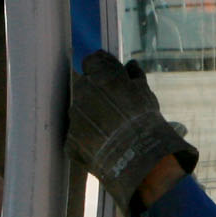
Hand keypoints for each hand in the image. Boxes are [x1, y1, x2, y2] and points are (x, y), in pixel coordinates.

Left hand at [68, 50, 198, 212]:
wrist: (137, 155)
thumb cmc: (145, 120)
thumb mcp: (145, 92)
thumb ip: (134, 76)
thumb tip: (131, 66)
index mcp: (100, 75)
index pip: (92, 61)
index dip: (101, 68)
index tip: (109, 76)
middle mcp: (82, 92)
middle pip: (84, 87)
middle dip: (96, 94)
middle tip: (113, 107)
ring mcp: (74, 116)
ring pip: (80, 112)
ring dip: (92, 117)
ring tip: (112, 131)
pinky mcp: (70, 139)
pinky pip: (78, 135)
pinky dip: (89, 139)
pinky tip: (106, 146)